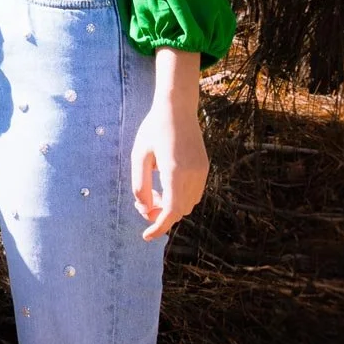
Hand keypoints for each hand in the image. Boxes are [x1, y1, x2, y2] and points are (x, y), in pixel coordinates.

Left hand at [131, 105, 208, 241]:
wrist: (178, 107)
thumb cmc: (154, 128)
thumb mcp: (139, 156)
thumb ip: (139, 184)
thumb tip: (143, 208)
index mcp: (175, 171)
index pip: (170, 211)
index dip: (158, 227)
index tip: (146, 236)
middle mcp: (193, 174)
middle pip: (179, 211)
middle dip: (160, 214)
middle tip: (142, 202)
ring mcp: (202, 171)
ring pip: (188, 205)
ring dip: (170, 206)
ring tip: (153, 190)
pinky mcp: (204, 167)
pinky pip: (193, 194)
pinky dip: (179, 198)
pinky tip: (165, 185)